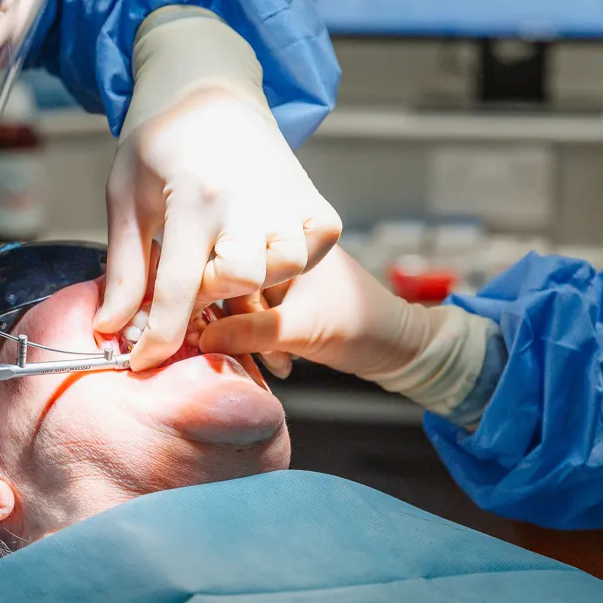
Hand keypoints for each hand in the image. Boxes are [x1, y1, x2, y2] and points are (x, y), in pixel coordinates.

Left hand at [98, 90, 341, 370]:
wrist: (208, 90)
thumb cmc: (158, 145)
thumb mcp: (125, 200)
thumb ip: (123, 268)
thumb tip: (111, 328)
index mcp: (191, 196)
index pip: (177, 287)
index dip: (159, 337)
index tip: (142, 363)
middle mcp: (244, 197)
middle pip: (238, 279)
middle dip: (209, 299)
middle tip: (190, 287)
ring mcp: (284, 195)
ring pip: (287, 265)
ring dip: (256, 280)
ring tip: (226, 265)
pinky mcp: (310, 194)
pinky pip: (320, 242)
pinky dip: (299, 257)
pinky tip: (268, 253)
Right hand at [199, 245, 432, 380]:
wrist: (401, 346)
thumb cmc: (361, 326)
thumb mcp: (300, 330)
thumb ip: (250, 333)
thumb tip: (202, 341)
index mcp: (286, 239)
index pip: (227, 265)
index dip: (210, 299)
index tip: (201, 334)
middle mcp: (281, 252)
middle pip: (229, 287)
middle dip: (232, 326)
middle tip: (235, 356)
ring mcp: (283, 277)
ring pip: (240, 306)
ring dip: (247, 339)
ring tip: (274, 363)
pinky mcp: (287, 300)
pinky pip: (254, 317)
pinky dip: (258, 341)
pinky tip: (278, 361)